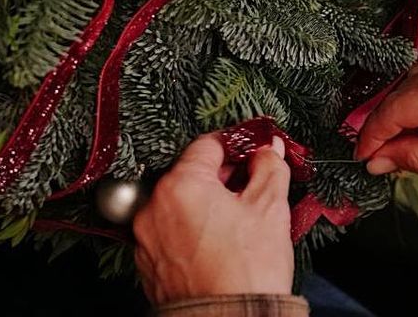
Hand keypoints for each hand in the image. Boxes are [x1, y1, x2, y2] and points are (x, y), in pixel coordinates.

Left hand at [133, 133, 292, 304]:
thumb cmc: (247, 272)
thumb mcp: (270, 207)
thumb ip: (269, 167)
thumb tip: (267, 150)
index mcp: (181, 185)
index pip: (208, 145)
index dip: (237, 145)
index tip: (254, 151)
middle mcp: (154, 208)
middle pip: (191, 174)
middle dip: (222, 177)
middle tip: (252, 187)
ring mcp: (147, 238)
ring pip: (180, 204)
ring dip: (206, 204)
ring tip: (236, 221)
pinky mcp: (148, 264)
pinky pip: (171, 232)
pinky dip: (191, 230)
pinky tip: (218, 243)